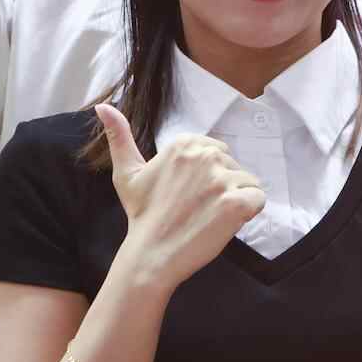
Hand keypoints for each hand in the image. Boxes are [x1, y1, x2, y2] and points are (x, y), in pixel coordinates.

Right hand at [98, 102, 265, 289]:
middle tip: (197, 209)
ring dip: (235, 201)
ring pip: (247, 183)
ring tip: (209, 218)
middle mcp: (205, 155)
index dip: (207, 177)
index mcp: (184, 144)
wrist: (151, 254)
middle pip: (233, 166)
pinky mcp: (236, 203)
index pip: (217, 152)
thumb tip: (103, 106)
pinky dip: (249, 212)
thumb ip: (119, 137)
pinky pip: (258, 199)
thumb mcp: (127, 172)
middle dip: (222, 187)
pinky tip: (226, 223)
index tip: (188, 195)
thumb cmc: (142, 215)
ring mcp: (222, 179)